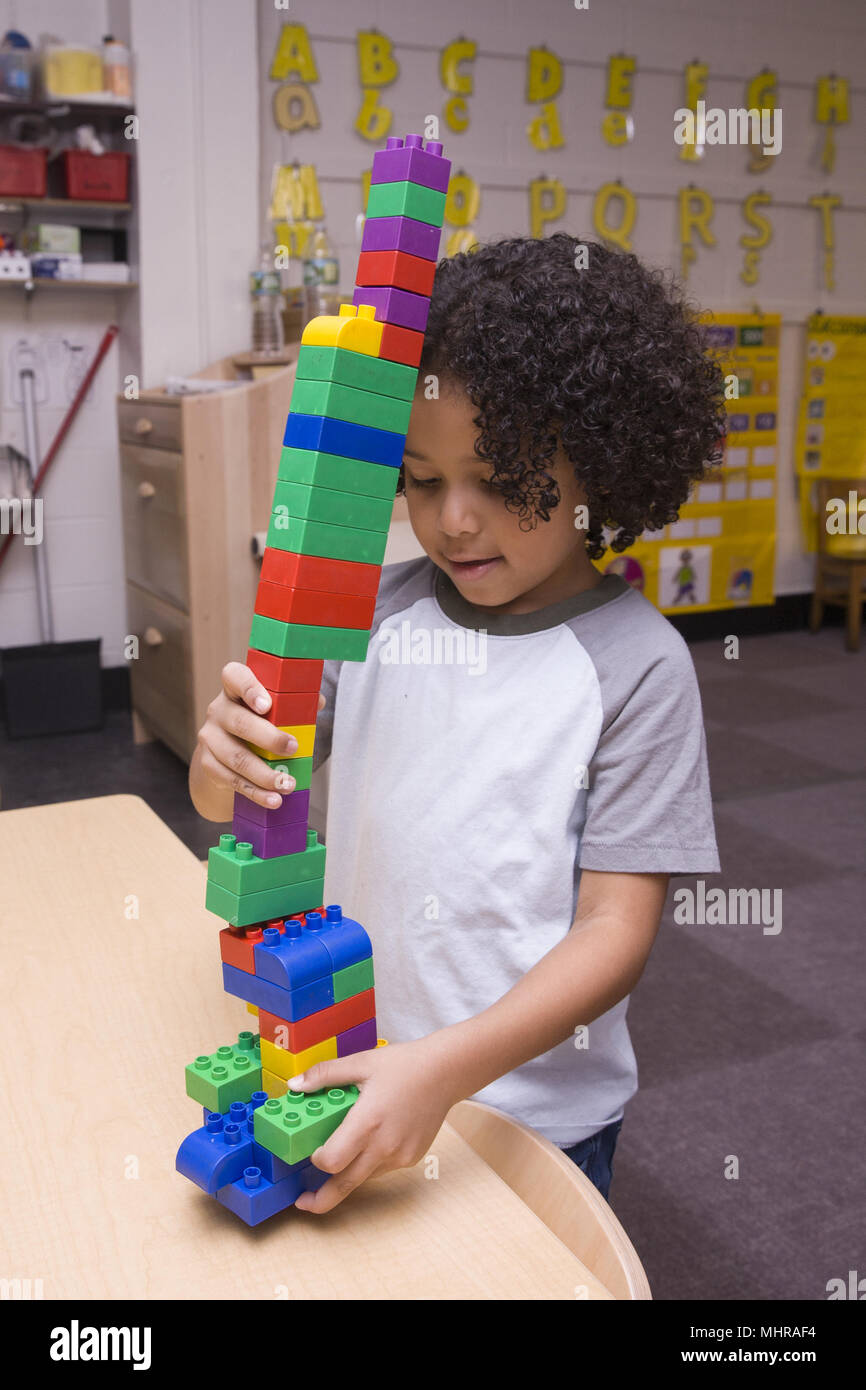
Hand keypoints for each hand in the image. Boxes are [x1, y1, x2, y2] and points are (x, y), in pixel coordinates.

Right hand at [194, 661, 324, 810]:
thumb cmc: (260, 723)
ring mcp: (210, 738)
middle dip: (269, 738)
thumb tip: (318, 700)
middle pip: (239, 722)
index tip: (267, 705)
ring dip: (265, 774)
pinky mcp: (209, 764)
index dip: (250, 688)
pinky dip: (255, 792)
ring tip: (288, 785)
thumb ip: (295, 703)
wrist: (227, 754)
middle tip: (293, 748)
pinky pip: (232, 780)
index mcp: (234, 689)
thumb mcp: (275, 709)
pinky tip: (272, 799)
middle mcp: (218, 710)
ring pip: (236, 757)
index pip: (234, 677)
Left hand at [288, 1035, 459, 1213]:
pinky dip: (369, 1162)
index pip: (332, 1161)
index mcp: (368, 1122)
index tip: (311, 1152)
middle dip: (320, 1200)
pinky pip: (382, 1168)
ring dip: (347, 1174)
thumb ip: (324, 1074)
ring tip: (337, 1159)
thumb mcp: (361, 1063)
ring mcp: (400, 1155)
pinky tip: (370, 1141)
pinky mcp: (411, 1158)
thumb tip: (295, 1086)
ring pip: (364, 1176)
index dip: (316, 1160)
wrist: (445, 1072)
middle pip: (345, 1185)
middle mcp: (384, 1145)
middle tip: (303, 1202)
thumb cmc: (403, 1065)